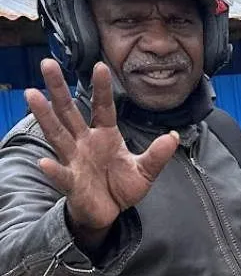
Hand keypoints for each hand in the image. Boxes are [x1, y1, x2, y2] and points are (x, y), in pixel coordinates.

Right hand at [24, 60, 178, 246]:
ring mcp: (75, 160)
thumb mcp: (145, 171)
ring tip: (32, 94)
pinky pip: (62, 174)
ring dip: (45, 115)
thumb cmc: (122, 186)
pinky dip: (54, 169)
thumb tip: (174, 136)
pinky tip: (44, 162)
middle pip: (69, 112)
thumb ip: (158, 154)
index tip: (101, 66)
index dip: (101, 89)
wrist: (109, 212)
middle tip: (47, 63)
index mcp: (105, 135)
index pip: (103, 107)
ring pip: (57, 134)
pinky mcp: (71, 182)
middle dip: (58, 89)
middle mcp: (85, 142)